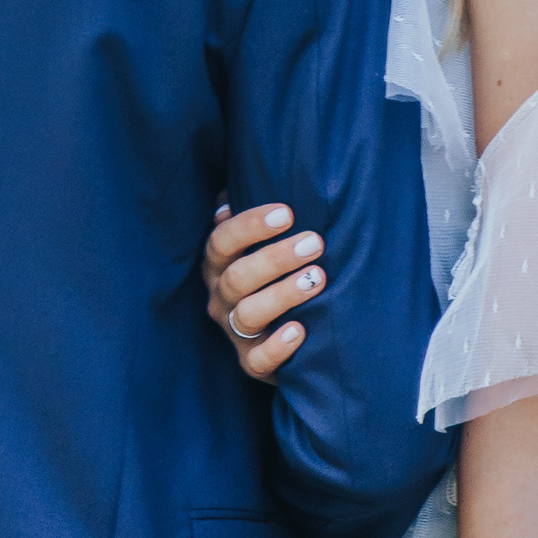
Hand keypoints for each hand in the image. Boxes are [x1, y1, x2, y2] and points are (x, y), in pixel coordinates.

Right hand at [205, 201, 325, 378]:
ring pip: (247, 314)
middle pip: (237, 277)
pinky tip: (301, 330)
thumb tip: (265, 173)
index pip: (222, 241)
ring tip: (318, 278)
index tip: (287, 213)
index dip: (250, 225)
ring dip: (283, 294)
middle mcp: (221, 298)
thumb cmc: (280, 273)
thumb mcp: (266, 243)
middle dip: (275, 258)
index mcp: (219, 265)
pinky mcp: (252, 363)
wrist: (293, 334)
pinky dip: (277, 347)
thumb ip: (263, 216)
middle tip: (315, 243)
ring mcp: (234, 333)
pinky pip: (257, 361)